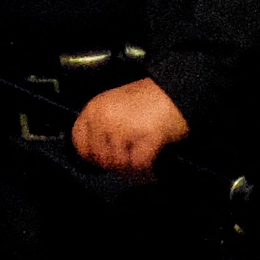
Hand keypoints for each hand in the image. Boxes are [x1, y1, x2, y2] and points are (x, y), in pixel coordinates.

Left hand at [73, 78, 188, 175]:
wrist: (179, 90)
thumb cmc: (152, 97)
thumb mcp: (116, 105)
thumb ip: (102, 125)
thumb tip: (99, 152)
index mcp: (95, 108)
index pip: (79, 142)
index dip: (91, 154)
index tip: (102, 158)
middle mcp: (104, 118)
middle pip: (100, 158)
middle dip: (115, 162)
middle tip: (129, 159)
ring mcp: (123, 129)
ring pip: (119, 164)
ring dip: (132, 166)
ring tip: (142, 159)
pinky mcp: (144, 138)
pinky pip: (139, 165)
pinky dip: (146, 169)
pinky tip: (151, 166)